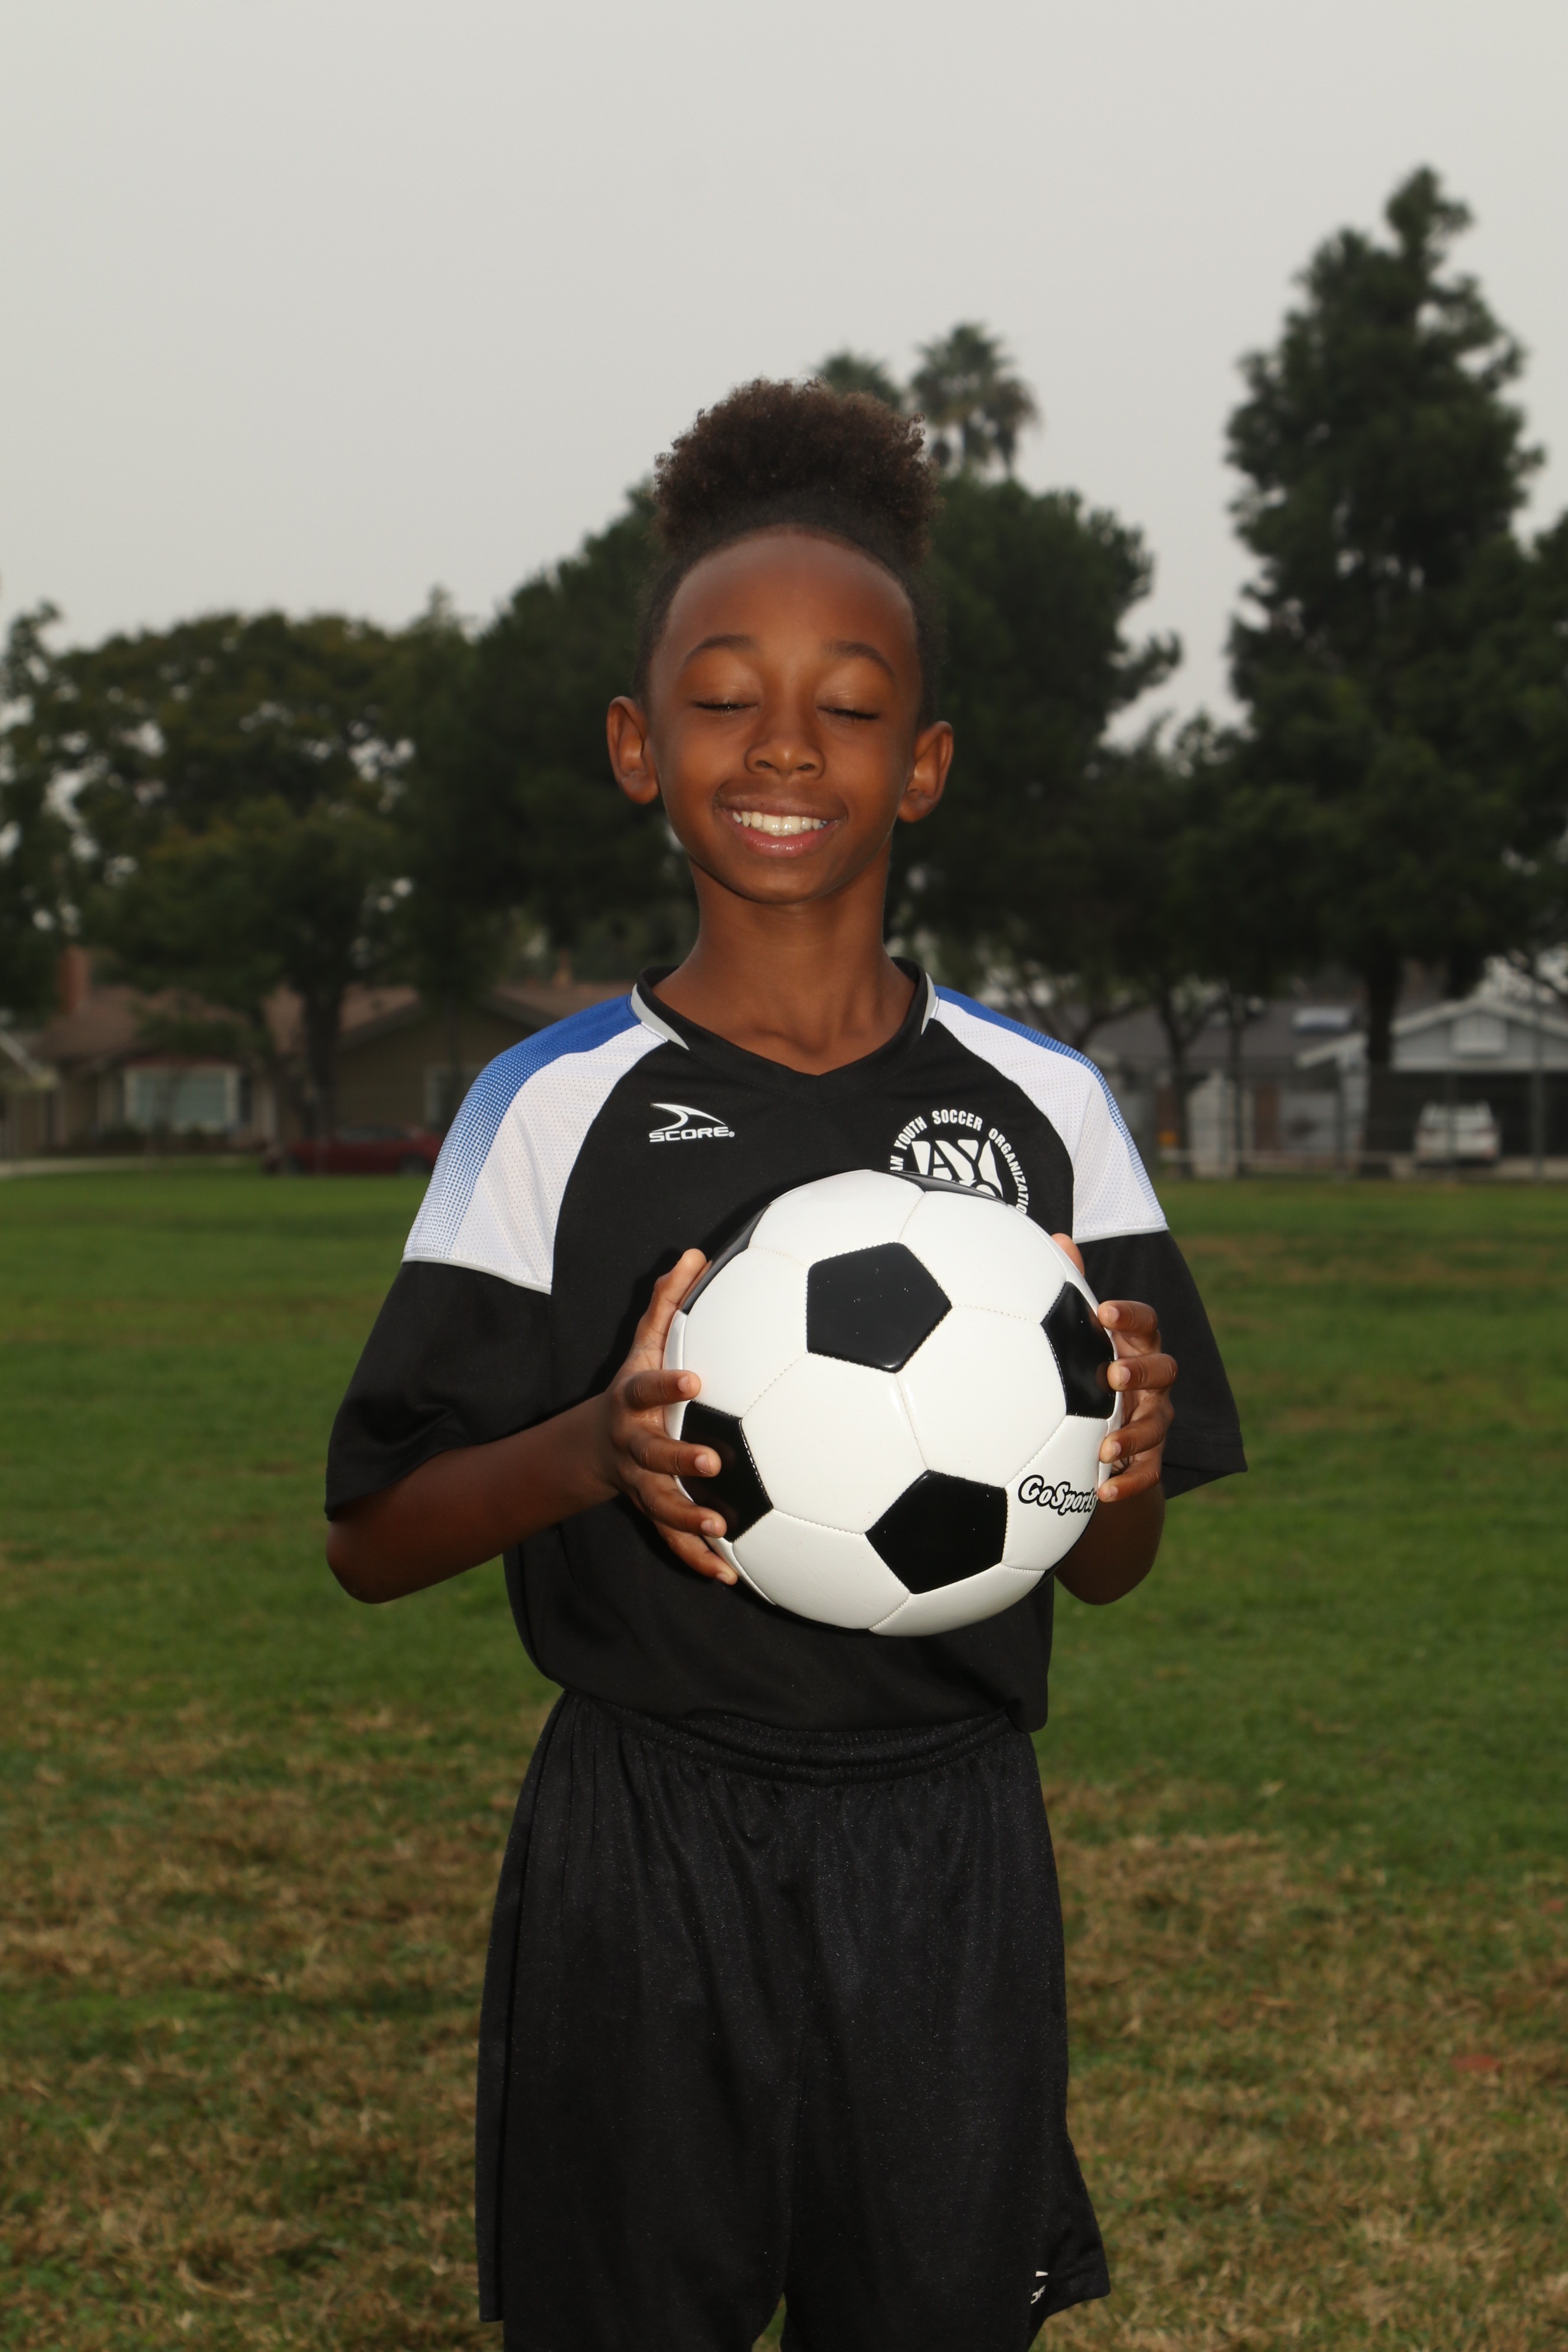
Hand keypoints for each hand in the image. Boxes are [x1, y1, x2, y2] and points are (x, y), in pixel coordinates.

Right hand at [593, 1249, 737, 1583]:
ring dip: (689, 1519)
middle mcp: (634, 1445)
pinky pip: (672, 1541)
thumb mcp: (645, 1344)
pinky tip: (729, 1575)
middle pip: (651, 1454)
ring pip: (660, 1505)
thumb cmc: (635, 1388)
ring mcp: (640, 1483)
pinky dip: (697, 1559)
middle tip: (712, 1461)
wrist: (597, 1446)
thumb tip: (694, 1252)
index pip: (646, 1389)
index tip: (694, 1381)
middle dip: (678, 1459)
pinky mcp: (652, 1511)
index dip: (666, 1385)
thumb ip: (668, 1301)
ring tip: (722, 1527)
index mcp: (633, 1402)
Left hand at [1050, 1235, 1175, 1504]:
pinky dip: (1128, 1484)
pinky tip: (1102, 1492)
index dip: (1131, 1316)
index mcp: (1137, 1344)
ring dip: (1133, 1435)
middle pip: (1165, 1370)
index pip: (1147, 1323)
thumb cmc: (1084, 1367)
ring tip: (1105, 1448)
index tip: (1104, 1311)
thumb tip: (1056, 1238)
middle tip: (1112, 1374)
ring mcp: (1155, 1419)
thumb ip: (1070, 1286)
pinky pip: (1147, 1474)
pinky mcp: (1149, 1458)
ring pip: (1158, 1426)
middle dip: (1141, 1372)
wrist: (1098, 1431)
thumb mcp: (1076, 1331)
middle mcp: (1153, 1381)